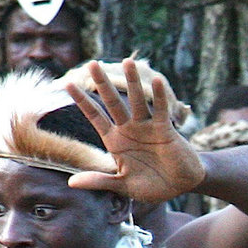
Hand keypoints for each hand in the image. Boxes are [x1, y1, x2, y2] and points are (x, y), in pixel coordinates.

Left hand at [66, 59, 205, 204]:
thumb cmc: (152, 185)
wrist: (180, 186)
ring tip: (127, 61)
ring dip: (132, 82)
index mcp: (115, 141)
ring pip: (137, 100)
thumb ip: (99, 181)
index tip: (68, 83)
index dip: (82, 101)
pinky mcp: (165, 129)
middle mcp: (129, 129)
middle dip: (102, 83)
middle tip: (93, 63)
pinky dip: (159, 96)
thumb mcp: (122, 185)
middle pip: (113, 102)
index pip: (95, 116)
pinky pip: (161, 110)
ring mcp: (147, 127)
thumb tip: (72, 183)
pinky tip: (156, 80)